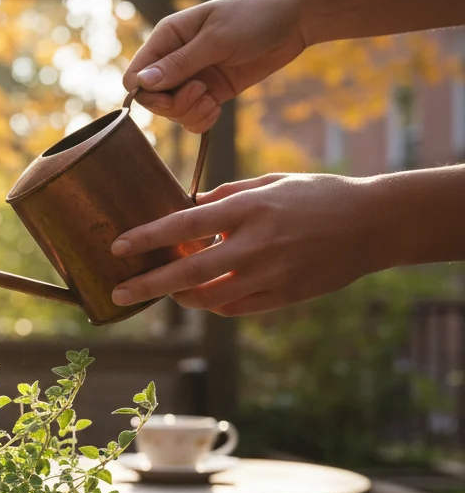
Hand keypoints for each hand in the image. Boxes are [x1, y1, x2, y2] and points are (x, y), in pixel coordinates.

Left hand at [108, 173, 383, 315]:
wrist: (373, 223)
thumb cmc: (317, 196)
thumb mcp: (271, 183)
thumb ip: (227, 196)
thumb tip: (187, 206)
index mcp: (250, 209)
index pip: (186, 224)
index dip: (149, 237)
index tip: (118, 246)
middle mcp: (257, 244)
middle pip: (189, 271)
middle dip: (148, 285)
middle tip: (119, 292)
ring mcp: (272, 274)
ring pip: (209, 298)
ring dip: (179, 297)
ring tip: (163, 290)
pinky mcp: (285, 296)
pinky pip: (235, 308)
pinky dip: (213, 304)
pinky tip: (202, 295)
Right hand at [123, 0, 309, 132]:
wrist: (296, 19)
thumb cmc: (254, 16)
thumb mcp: (216, 40)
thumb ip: (179, 64)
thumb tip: (141, 84)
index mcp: (167, 38)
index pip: (135, 77)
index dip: (148, 93)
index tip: (175, 92)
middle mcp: (174, 59)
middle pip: (152, 100)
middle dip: (174, 105)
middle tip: (202, 93)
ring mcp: (193, 77)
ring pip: (172, 112)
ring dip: (190, 113)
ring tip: (213, 101)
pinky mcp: (211, 90)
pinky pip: (192, 116)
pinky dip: (201, 119)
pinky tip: (217, 108)